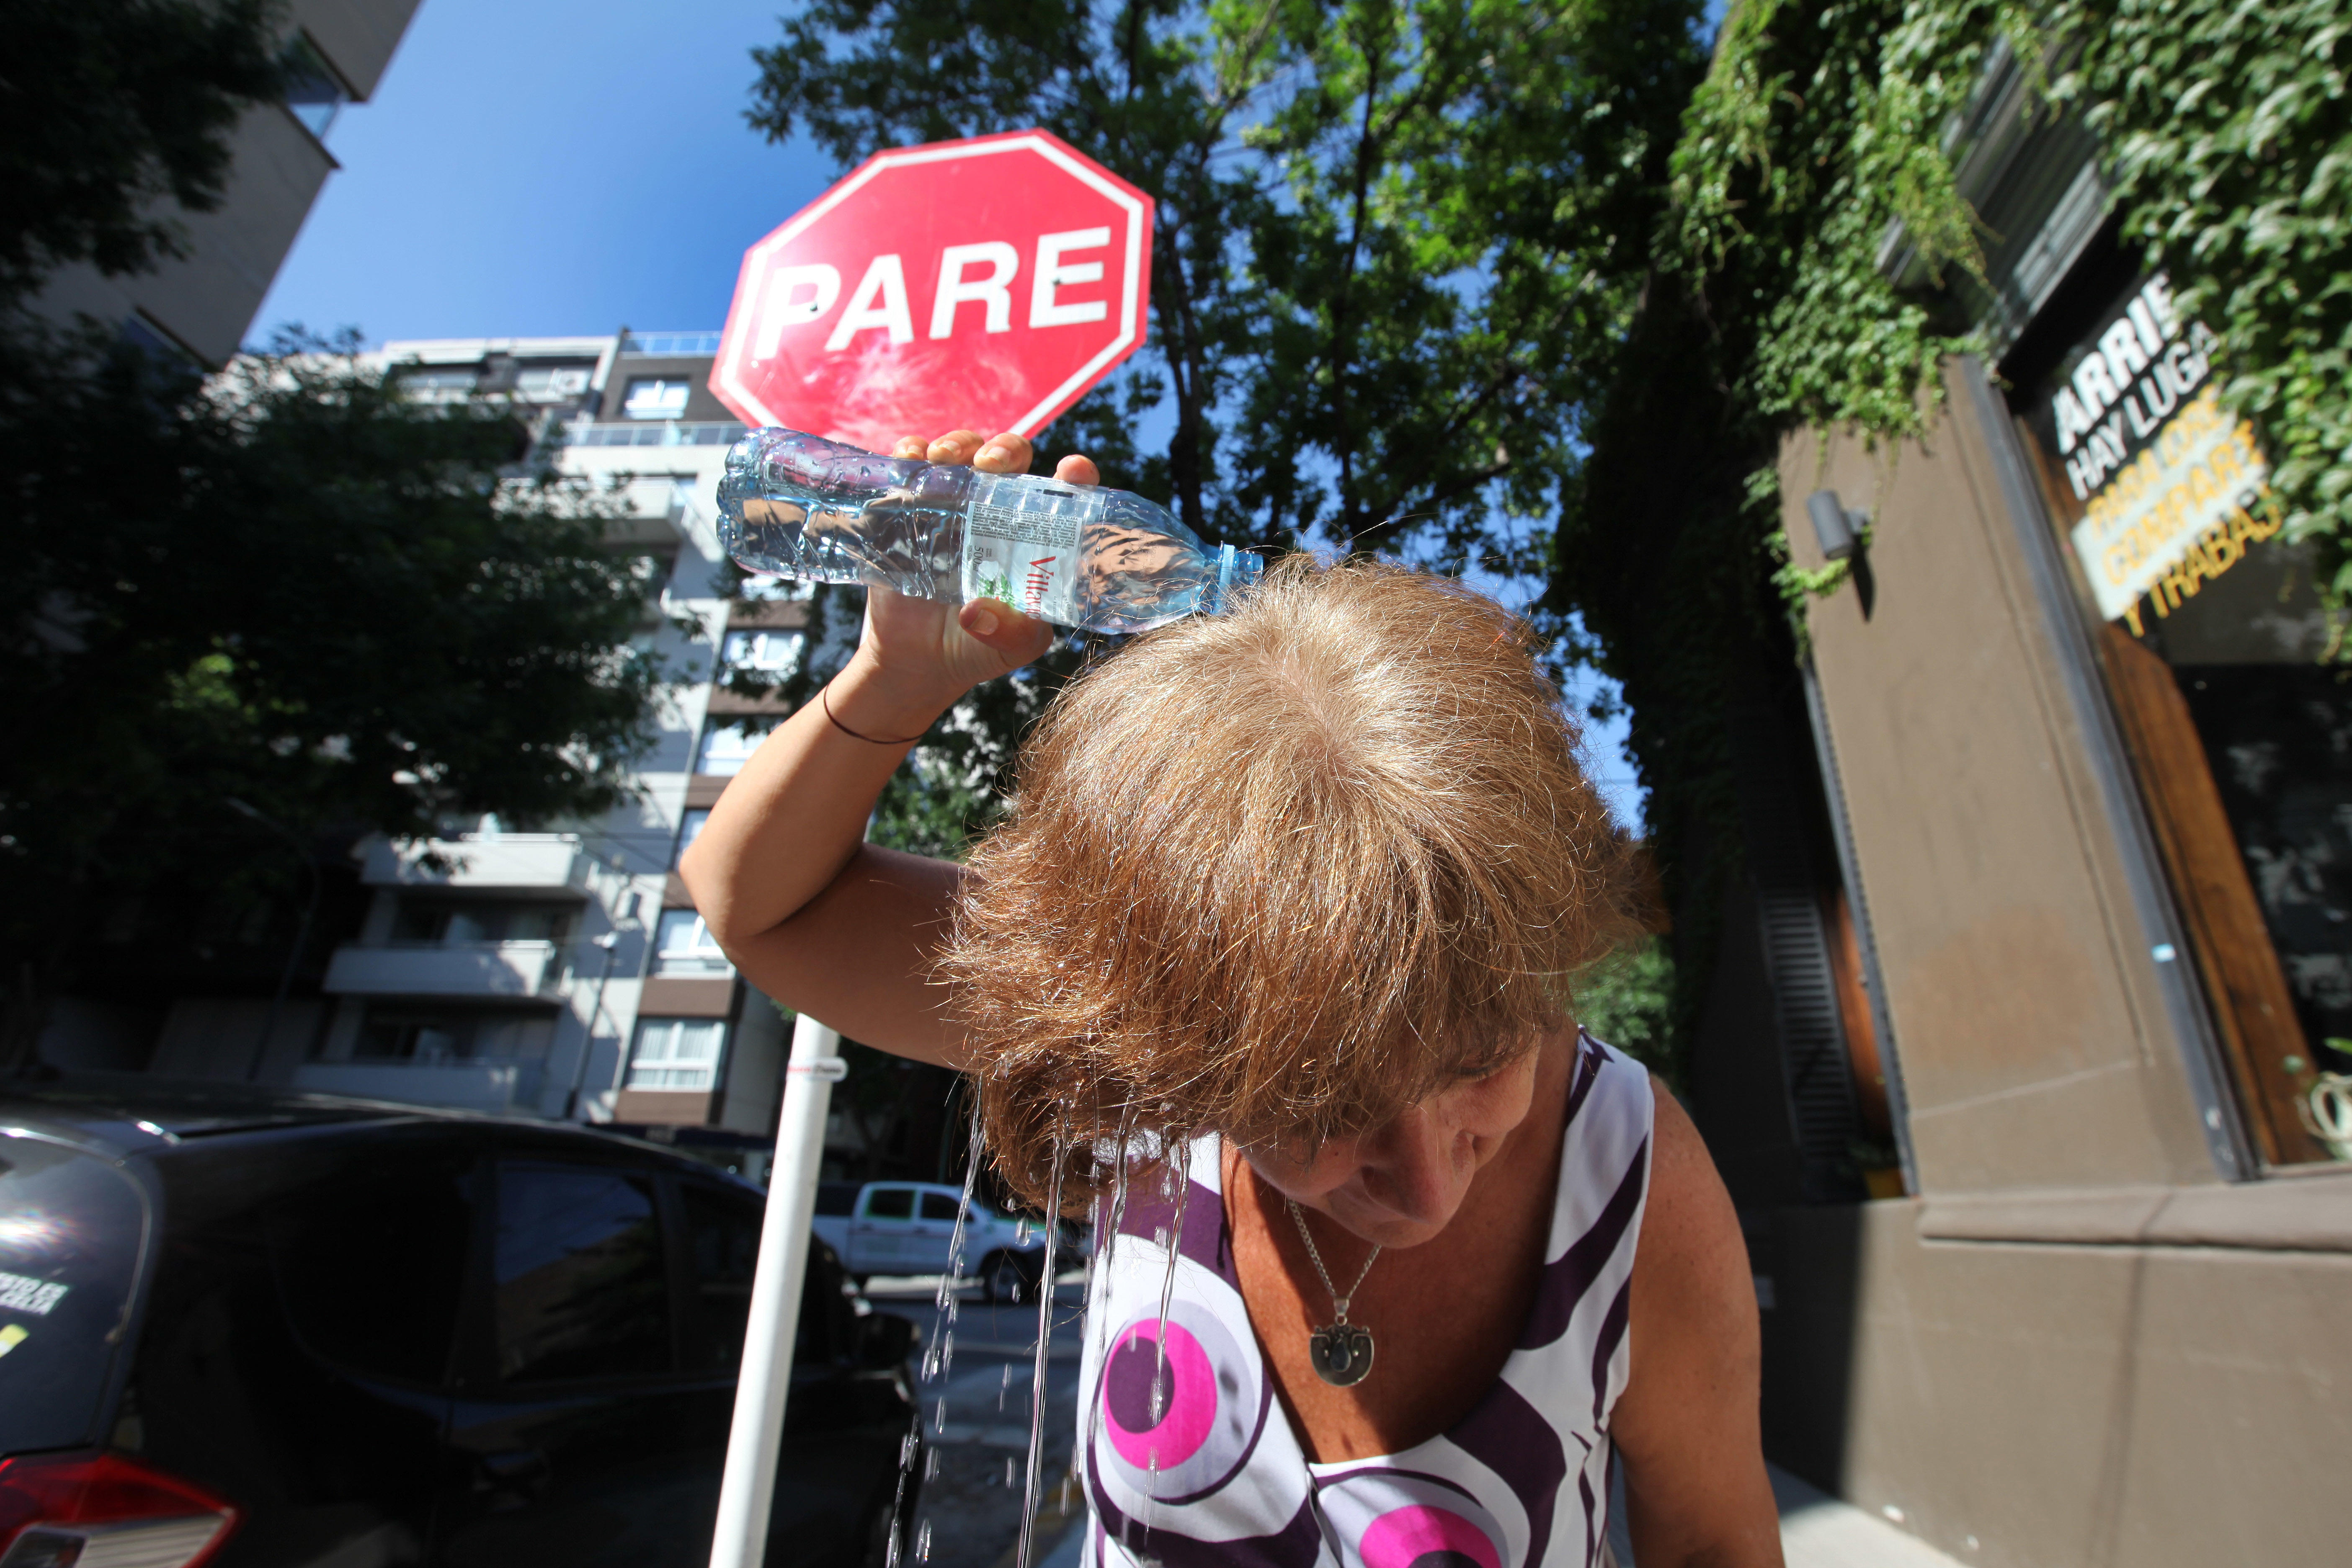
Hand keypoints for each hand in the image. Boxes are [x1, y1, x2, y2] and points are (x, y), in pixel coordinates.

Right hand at [831, 430, 1100, 736]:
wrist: (914, 662)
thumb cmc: (976, 648)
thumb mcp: (1010, 648)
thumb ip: (1010, 634)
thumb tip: (976, 614)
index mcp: (1031, 536)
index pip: (1061, 494)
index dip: (1074, 475)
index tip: (1074, 470)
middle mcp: (993, 512)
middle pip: (1008, 458)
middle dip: (1004, 449)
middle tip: (992, 465)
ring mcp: (949, 505)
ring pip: (961, 452)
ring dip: (957, 444)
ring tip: (947, 460)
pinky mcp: (906, 508)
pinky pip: (909, 465)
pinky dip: (909, 451)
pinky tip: (912, 456)